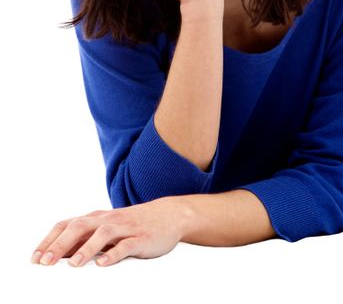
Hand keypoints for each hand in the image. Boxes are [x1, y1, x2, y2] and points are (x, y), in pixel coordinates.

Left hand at [30, 197, 188, 266]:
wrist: (169, 215)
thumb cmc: (134, 225)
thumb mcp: (108, 229)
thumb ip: (86, 240)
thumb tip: (59, 256)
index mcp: (97, 218)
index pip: (68, 224)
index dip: (50, 240)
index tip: (35, 258)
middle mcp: (108, 220)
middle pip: (80, 226)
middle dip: (60, 244)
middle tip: (45, 262)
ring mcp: (125, 227)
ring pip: (103, 233)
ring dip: (86, 248)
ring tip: (73, 264)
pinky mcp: (141, 237)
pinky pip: (126, 245)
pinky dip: (114, 254)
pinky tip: (103, 264)